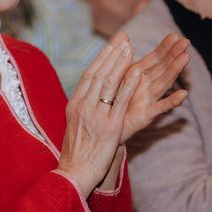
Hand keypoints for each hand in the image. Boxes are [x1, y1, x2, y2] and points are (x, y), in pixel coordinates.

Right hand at [58, 33, 138, 195]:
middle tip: (124, 39)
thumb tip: (88, 95)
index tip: (112, 45)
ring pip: (108, 83)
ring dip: (120, 64)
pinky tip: (137, 73)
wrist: (75, 173)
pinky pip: (120, 101)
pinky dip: (129, 85)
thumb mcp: (75, 124)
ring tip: (131, 49)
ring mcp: (96, 115)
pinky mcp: (109, 126)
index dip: (102, 58)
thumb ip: (82, 108)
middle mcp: (83, 106)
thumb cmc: (76, 152)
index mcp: (75, 104)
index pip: (89, 75)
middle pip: (99, 74)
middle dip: (112, 55)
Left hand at [121, 32, 189, 142]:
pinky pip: (160, 107)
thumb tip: (124, 34)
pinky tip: (182, 94)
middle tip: (186, 42)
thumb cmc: (112, 98)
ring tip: (186, 58)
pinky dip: (172, 101)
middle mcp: (147, 85)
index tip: (175, 35)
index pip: (155, 57)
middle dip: (174, 54)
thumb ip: (121, 56)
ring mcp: (149, 99)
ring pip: (164, 82)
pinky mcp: (146, 114)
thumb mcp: (116, 74)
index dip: (165, 47)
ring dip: (175, 70)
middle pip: (163, 67)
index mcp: (138, 74)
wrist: (104, 125)